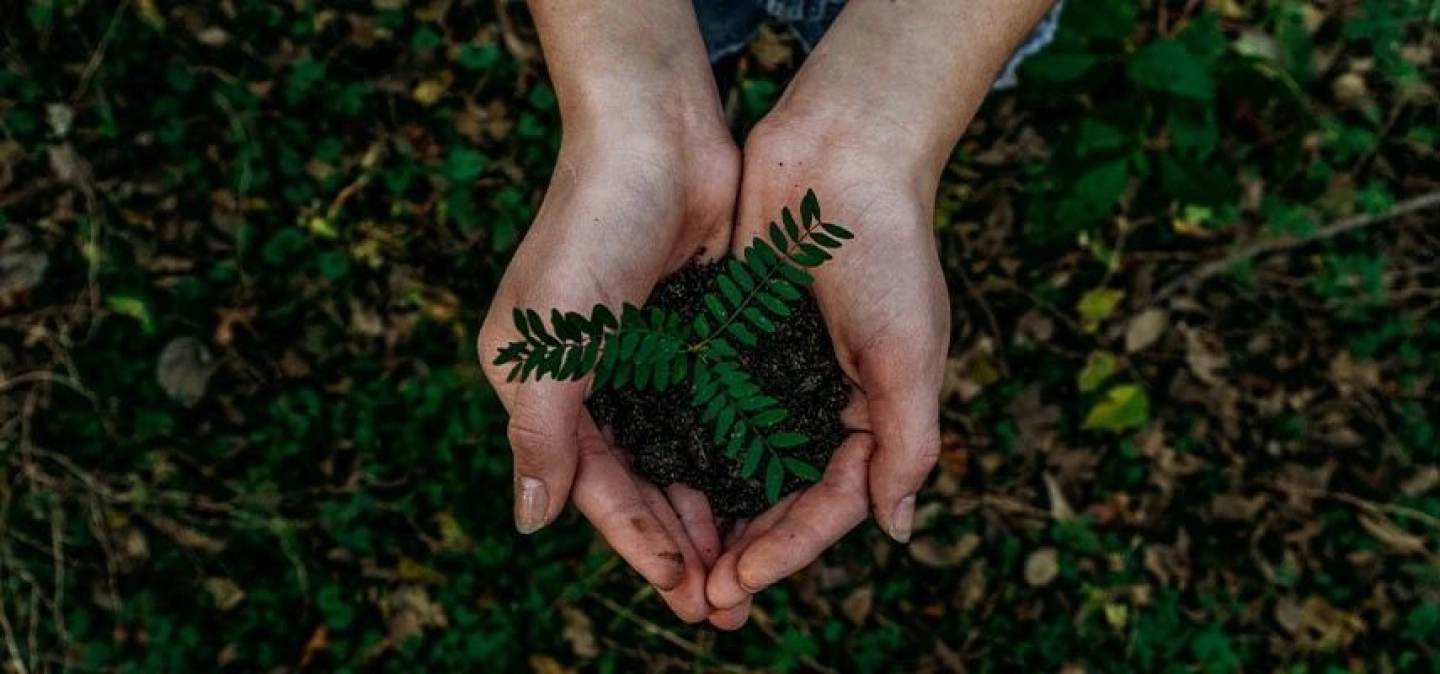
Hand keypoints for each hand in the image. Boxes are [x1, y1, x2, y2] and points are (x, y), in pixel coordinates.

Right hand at [477, 117, 738, 621]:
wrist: (656, 133)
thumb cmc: (591, 228)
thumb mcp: (550, 338)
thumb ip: (540, 432)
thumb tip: (530, 522)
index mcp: (543, 386)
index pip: (594, 487)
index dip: (638, 544)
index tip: (684, 593)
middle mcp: (593, 381)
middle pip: (641, 483)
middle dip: (681, 545)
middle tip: (725, 605)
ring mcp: (647, 359)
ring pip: (682, 457)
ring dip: (712, 512)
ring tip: (750, 567)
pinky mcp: (694, 335)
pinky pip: (715, 413)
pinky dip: (735, 456)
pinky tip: (767, 493)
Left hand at [702, 116, 949, 628]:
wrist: (840, 153)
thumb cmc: (888, 250)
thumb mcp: (910, 353)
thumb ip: (907, 443)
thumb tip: (897, 530)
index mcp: (872, 414)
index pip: (829, 504)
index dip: (787, 550)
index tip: (738, 583)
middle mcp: (820, 403)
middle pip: (778, 498)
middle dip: (743, 550)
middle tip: (700, 600)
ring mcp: (773, 374)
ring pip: (735, 464)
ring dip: (708, 515)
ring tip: (672, 563)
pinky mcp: (731, 341)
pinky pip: (704, 409)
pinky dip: (684, 449)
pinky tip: (650, 482)